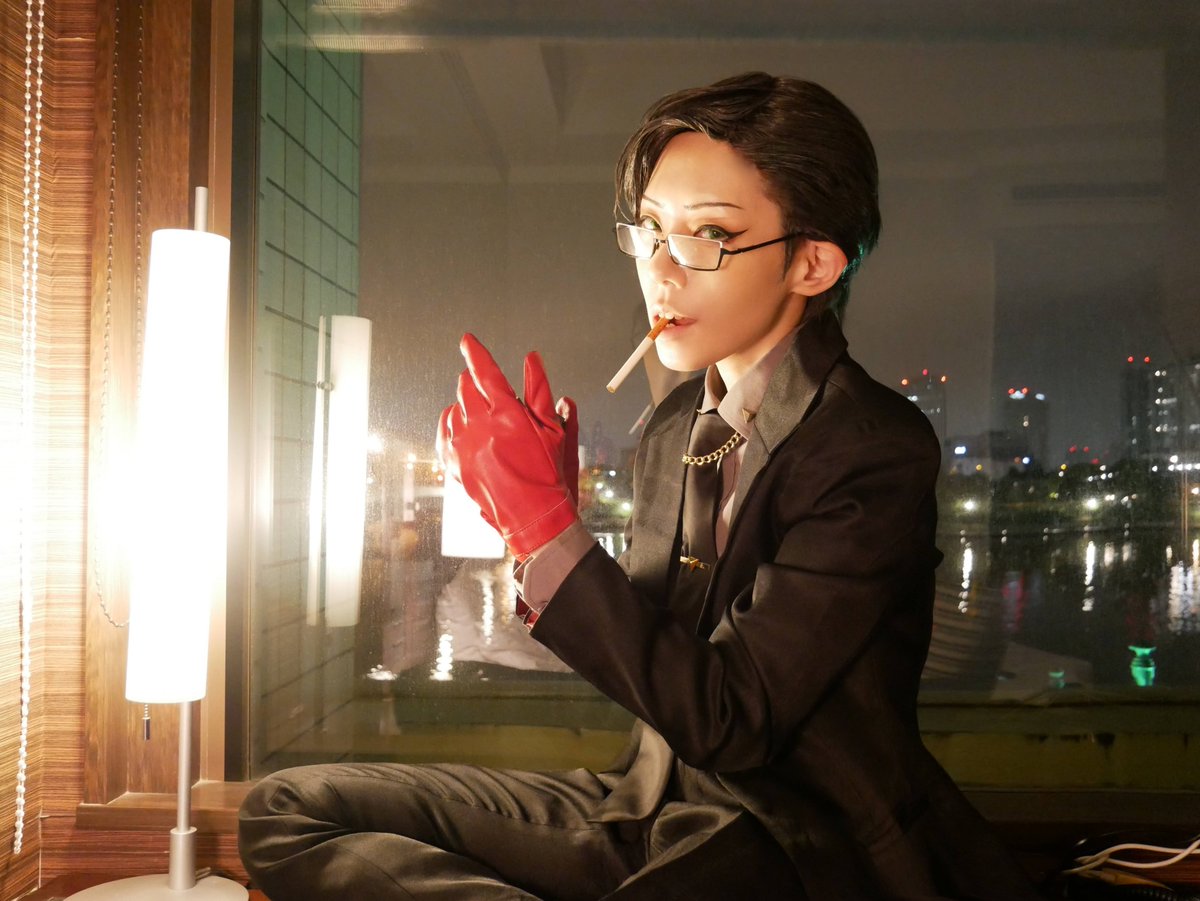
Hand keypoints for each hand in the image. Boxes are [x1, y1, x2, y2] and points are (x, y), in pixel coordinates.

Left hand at [437, 334, 579, 555]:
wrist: (532, 517)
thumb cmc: (547, 474)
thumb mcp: (553, 431)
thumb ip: (540, 392)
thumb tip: (532, 359)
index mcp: (507, 414)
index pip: (485, 372)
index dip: (475, 352)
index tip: (467, 340)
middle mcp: (480, 427)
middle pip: (466, 387)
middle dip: (477, 383)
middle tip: (492, 394)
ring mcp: (462, 445)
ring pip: (455, 408)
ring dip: (468, 405)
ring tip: (486, 420)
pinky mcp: (453, 462)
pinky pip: (444, 430)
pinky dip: (454, 423)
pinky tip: (466, 428)